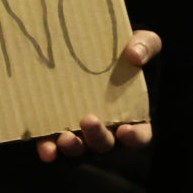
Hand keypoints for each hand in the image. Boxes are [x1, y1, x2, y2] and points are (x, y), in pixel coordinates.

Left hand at [37, 30, 160, 158]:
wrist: (89, 44)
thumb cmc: (122, 49)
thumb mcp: (141, 42)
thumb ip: (145, 45)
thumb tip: (135, 55)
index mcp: (132, 113)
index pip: (139, 135)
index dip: (135, 137)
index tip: (126, 131)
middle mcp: (107, 127)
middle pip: (105, 143)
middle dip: (97, 136)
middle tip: (89, 120)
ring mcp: (81, 130)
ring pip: (79, 147)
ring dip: (73, 146)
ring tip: (65, 137)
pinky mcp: (56, 126)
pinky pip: (53, 143)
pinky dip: (49, 148)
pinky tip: (46, 150)